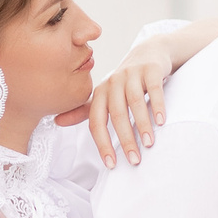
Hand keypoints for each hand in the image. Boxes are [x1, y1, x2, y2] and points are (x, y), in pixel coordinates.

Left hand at [57, 41, 173, 167]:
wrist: (149, 53)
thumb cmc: (125, 81)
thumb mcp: (104, 95)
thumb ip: (85, 110)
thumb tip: (56, 122)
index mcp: (100, 93)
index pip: (97, 122)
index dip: (102, 144)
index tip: (111, 164)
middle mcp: (113, 82)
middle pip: (116, 114)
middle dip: (125, 139)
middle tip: (134, 160)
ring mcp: (132, 74)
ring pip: (134, 102)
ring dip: (141, 125)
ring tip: (148, 144)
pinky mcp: (150, 70)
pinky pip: (153, 88)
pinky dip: (157, 105)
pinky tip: (161, 121)